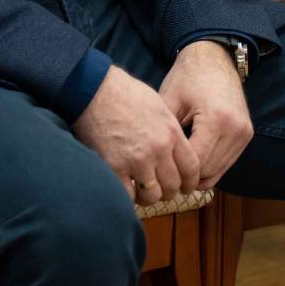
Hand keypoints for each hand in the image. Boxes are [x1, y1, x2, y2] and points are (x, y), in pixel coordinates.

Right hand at [73, 64, 199, 206]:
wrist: (92, 88)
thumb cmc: (122, 92)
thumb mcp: (157, 105)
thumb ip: (169, 129)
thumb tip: (173, 148)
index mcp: (171, 132)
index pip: (192, 169)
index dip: (190, 182)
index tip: (184, 187)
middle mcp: (158, 149)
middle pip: (173, 185)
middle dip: (169, 191)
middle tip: (161, 190)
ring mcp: (136, 160)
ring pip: (153, 195)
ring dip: (149, 196)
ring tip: (142, 191)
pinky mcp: (114, 167)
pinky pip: (129, 195)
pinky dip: (129, 196)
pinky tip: (126, 189)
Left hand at [157, 42, 252, 188]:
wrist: (214, 58)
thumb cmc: (187, 77)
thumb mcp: (169, 101)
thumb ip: (166, 132)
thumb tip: (154, 161)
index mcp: (216, 120)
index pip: (196, 160)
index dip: (176, 171)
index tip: (158, 174)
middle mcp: (235, 129)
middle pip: (209, 169)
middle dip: (186, 176)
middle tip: (165, 179)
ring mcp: (244, 133)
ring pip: (219, 170)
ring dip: (199, 175)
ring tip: (176, 173)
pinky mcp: (247, 134)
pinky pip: (227, 162)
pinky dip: (211, 166)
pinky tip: (192, 164)